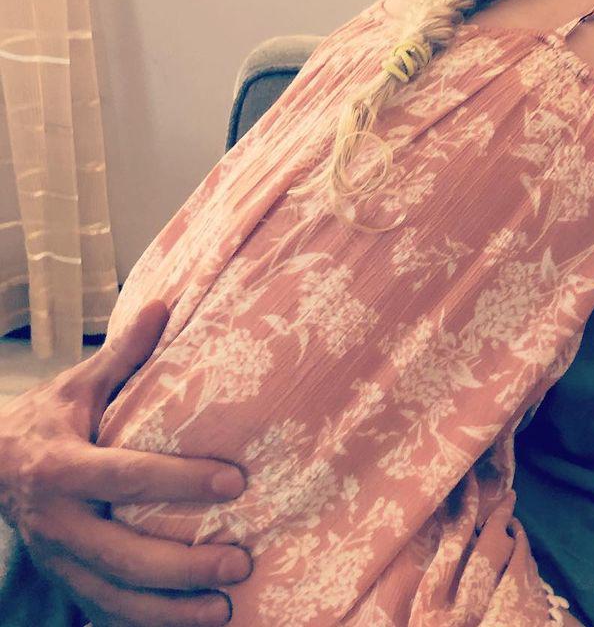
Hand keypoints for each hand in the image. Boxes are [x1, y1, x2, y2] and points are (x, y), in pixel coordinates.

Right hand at [0, 300, 251, 625]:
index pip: (129, 476)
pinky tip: (191, 625)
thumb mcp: (79, 385)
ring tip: (226, 610)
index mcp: (63, 467)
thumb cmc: (47, 419)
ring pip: (114, 595)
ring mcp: (59, 558)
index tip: (236, 482)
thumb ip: (124, 354)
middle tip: (241, 561)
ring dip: (171, 609)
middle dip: (184, 565)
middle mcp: (59, 521)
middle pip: (125, 553)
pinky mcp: (65, 578)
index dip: (181, 481)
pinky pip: (104, 609)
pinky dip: (146, 623)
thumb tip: (164, 304)